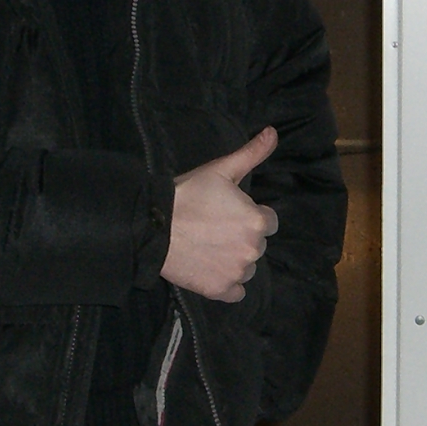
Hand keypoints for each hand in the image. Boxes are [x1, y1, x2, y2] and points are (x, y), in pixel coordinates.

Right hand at [161, 128, 279, 301]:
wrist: (153, 226)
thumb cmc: (188, 195)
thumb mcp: (221, 169)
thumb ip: (251, 153)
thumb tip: (273, 132)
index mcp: (258, 221)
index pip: (268, 222)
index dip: (249, 215)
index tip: (227, 213)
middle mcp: (253, 250)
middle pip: (256, 245)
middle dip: (241, 237)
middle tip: (214, 228)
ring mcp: (237, 273)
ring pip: (247, 268)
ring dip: (235, 260)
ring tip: (209, 248)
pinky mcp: (220, 290)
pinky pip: (236, 292)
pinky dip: (226, 284)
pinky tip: (210, 269)